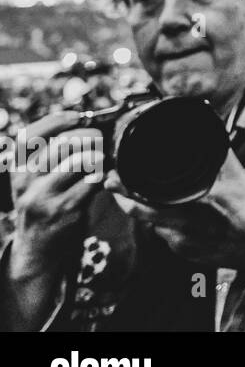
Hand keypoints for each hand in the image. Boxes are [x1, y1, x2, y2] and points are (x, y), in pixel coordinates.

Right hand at [7, 110, 103, 279]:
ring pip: (78, 161)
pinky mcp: (65, 210)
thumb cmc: (44, 206)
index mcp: (17, 170)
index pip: (29, 135)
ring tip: (102, 157)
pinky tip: (105, 177)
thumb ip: (49, 156)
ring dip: (97, 155)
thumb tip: (84, 123)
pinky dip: (103, 175)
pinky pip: (92, 183)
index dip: (57, 120)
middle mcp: (26, 182)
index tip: (79, 116)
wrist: (38, 250)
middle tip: (100, 138)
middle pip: (61, 144)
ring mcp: (44, 197)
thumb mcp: (34, 181)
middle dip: (88, 135)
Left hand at [109, 149, 244, 272]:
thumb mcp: (236, 175)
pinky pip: (170, 236)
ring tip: (157, 199)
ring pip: (156, 224)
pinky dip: (171, 226)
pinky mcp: (185, 253)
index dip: (123, 188)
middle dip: (124, 198)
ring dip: (153, 212)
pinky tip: (184, 219)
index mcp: (187, 204)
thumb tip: (211, 128)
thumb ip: (219, 152)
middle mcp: (178, 225)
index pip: (144, 197)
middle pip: (138, 213)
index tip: (111, 178)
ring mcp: (180, 242)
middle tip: (113, 186)